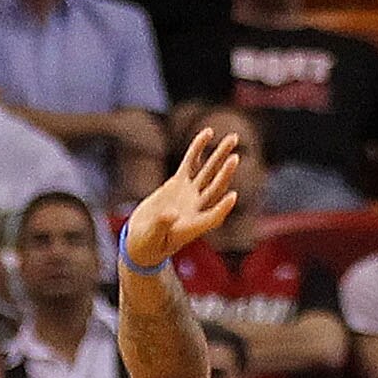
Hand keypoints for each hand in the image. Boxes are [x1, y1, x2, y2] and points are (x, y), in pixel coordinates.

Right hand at [121, 124, 239, 270]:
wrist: (142, 241)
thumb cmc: (147, 245)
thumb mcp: (151, 238)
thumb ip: (161, 225)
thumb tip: (171, 213)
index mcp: (192, 227)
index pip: (212, 217)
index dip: (222, 208)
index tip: (232, 197)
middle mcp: (196, 208)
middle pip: (215, 188)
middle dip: (225, 173)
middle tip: (235, 157)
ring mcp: (189, 194)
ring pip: (208, 172)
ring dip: (220, 155)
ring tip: (233, 138)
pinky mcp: (178, 184)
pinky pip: (191, 163)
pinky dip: (198, 148)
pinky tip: (207, 133)